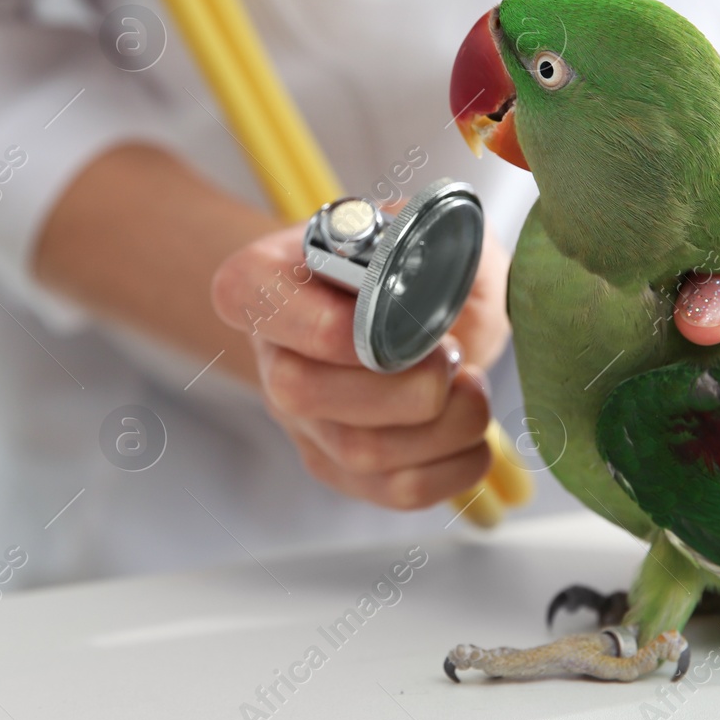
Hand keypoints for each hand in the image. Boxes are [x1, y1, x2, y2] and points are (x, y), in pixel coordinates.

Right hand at [211, 217, 510, 509]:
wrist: (402, 307)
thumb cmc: (408, 262)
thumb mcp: (424, 229)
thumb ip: (440, 245)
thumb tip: (458, 286)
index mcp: (265, 279)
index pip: (248, 298)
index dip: (326, 322)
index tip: (393, 316)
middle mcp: (270, 355)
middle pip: (302, 390)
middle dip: (402, 379)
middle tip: (449, 354)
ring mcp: (302, 421)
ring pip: (358, 450)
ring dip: (443, 424)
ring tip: (471, 388)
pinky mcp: (341, 467)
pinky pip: (394, 490)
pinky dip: (453, 468)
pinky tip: (472, 434)